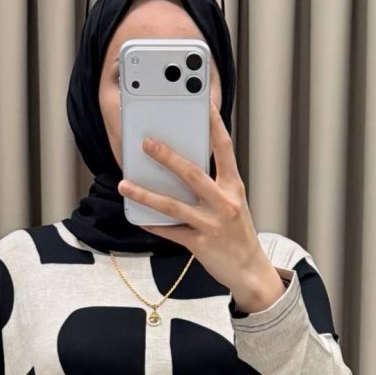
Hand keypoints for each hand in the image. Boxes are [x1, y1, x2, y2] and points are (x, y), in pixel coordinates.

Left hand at [117, 99, 284, 309]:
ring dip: (146, 194)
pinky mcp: (199, 244)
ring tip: (126, 184)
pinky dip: (152, 224)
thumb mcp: (233, 203)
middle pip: (192, 173)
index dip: (215, 125)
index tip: (204, 104)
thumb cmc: (238, 234)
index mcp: (233, 187)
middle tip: (147, 143)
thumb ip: (213, 184)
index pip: (224, 149)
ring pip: (173, 205)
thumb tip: (182, 167)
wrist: (249, 270)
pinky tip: (137, 217)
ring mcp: (211, 224)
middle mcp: (224, 203)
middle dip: (167, 157)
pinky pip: (170, 231)